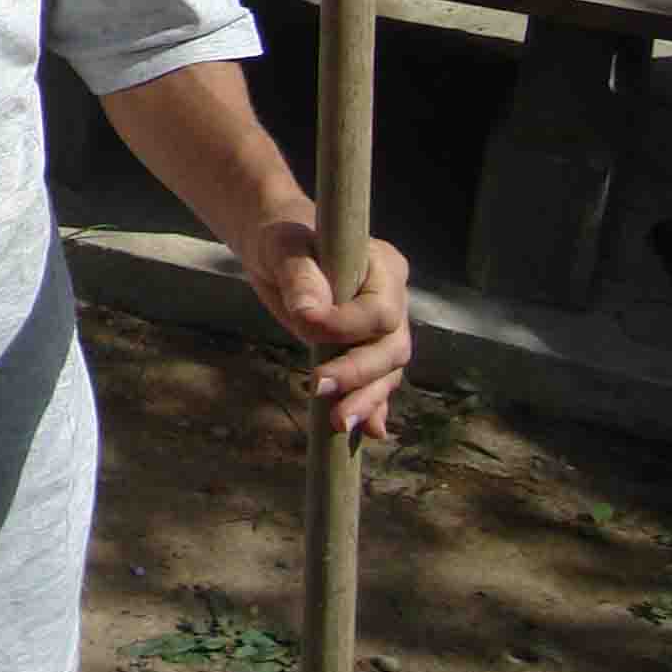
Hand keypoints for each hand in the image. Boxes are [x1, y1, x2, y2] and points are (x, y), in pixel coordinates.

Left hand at [238, 217, 411, 439]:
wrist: (278, 254)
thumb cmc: (284, 241)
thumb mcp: (284, 248)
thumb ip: (300, 277)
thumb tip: (310, 314)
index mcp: (384, 267)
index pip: (380, 310)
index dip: (348, 327)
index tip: (306, 326)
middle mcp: (394, 301)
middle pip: (392, 348)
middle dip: (358, 373)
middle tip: (318, 387)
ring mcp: (383, 331)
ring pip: (387, 372)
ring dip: (365, 399)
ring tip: (337, 421)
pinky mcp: (365, 352)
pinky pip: (376, 384)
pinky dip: (371, 408)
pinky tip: (365, 430)